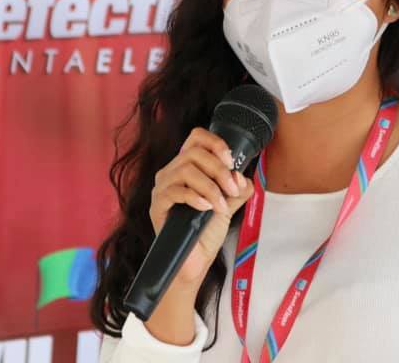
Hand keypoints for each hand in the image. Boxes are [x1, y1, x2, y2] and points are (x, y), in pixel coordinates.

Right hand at [149, 127, 254, 287]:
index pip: (196, 137)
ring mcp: (162, 188)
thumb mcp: (229, 204)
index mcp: (187, 166)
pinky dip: (196, 197)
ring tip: (221, 205)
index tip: (231, 161)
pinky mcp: (157, 205)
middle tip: (232, 189)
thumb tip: (241, 176)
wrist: (195, 260)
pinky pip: (175, 191)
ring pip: (185, 170)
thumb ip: (238, 188)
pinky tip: (207, 208)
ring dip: (210, 186)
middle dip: (219, 170)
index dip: (215, 143)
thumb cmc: (207, 231)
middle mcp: (171, 172)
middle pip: (193, 153)